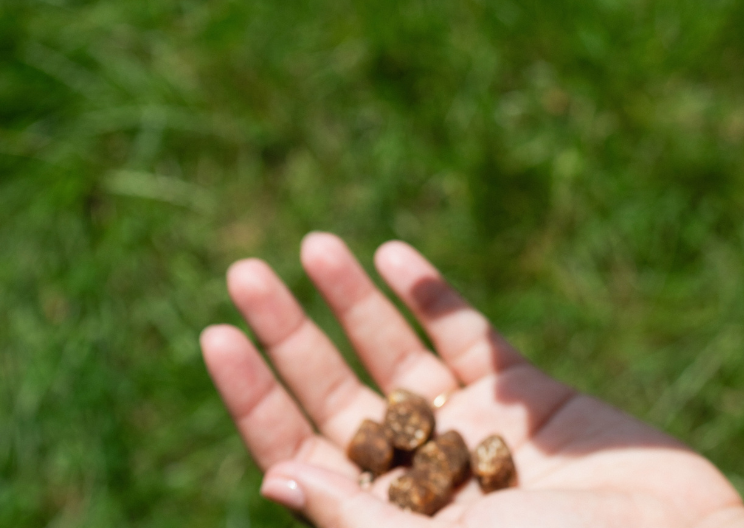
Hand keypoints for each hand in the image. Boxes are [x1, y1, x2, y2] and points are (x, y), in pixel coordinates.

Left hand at [201, 233, 743, 526]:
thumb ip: (362, 523)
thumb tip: (274, 474)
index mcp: (392, 526)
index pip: (299, 451)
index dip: (254, 396)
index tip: (215, 335)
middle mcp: (424, 476)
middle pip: (339, 394)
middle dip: (291, 334)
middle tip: (243, 272)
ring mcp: (476, 430)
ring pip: (398, 351)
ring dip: (355, 298)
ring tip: (314, 244)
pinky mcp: (528, 394)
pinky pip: (469, 334)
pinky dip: (431, 293)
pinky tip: (394, 255)